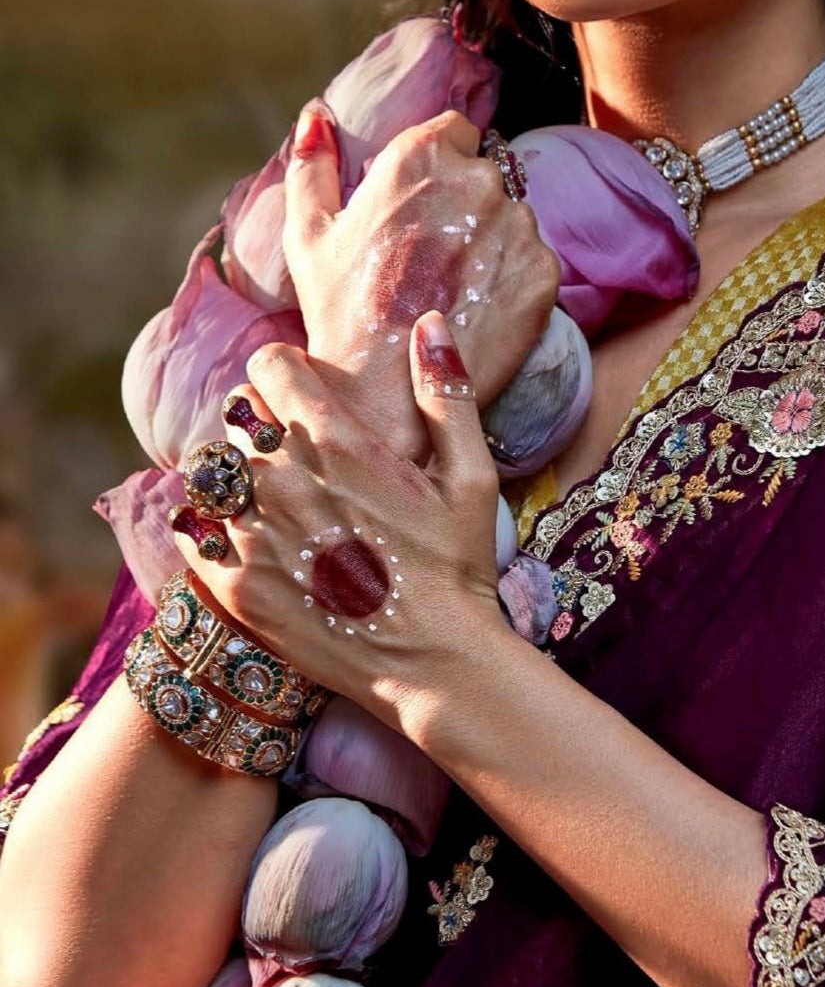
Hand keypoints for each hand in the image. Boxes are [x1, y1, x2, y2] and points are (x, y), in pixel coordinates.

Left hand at [174, 314, 511, 738]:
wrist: (433, 664)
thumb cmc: (458, 567)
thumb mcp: (471, 476)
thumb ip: (446, 393)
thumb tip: (431, 322)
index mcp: (337, 441)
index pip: (269, 367)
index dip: (287, 375)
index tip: (305, 395)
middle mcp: (282, 479)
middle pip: (238, 417)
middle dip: (264, 426)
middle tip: (297, 457)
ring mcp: (251, 533)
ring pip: (211, 471)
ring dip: (235, 476)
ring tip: (270, 500)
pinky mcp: (232, 585)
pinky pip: (191, 528)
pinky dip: (208, 525)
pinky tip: (243, 537)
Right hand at [284, 103, 558, 460]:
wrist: (386, 394)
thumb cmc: (339, 311)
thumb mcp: (308, 233)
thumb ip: (313, 163)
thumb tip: (318, 113)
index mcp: (422, 157)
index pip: (457, 129)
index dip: (440, 163)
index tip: (424, 203)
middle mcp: (479, 180)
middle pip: (486, 174)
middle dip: (464, 204)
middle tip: (432, 255)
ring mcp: (516, 226)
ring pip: (512, 217)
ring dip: (491, 240)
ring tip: (453, 286)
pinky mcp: (543, 272)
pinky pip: (533, 259)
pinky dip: (512, 278)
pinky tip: (478, 307)